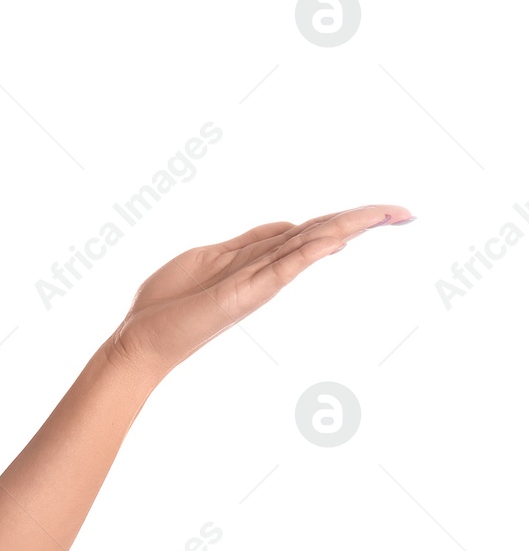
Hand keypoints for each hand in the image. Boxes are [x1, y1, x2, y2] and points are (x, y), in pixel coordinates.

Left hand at [108, 204, 414, 378]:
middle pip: (321, 235)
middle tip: (407, 212)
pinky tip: (335, 240)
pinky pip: (282, 269)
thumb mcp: (209, 256)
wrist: (142, 338)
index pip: (310, 230)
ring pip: (310, 247)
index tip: (387, 212)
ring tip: (387, 216)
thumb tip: (287, 224)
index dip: (347, 217)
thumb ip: (248, 242)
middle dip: (363, 221)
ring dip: (347, 229)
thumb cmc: (169, 302)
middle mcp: (266, 270)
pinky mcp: (243, 294)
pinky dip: (309, 253)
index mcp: (258, 258)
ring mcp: (258, 283)